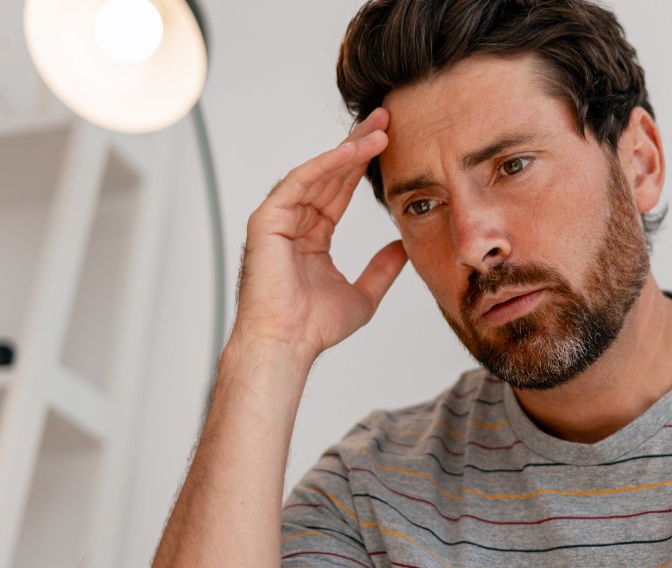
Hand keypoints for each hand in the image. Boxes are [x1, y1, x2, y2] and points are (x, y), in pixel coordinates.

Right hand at [231, 108, 406, 357]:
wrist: (287, 344)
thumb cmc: (313, 327)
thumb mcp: (364, 295)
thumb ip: (382, 270)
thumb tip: (403, 248)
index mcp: (312, 236)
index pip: (340, 190)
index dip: (364, 165)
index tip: (391, 142)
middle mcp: (294, 221)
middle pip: (330, 173)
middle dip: (359, 144)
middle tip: (387, 118)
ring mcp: (279, 218)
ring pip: (318, 172)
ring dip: (349, 149)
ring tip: (380, 129)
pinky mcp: (268, 219)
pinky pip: (300, 182)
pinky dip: (326, 165)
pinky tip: (352, 151)